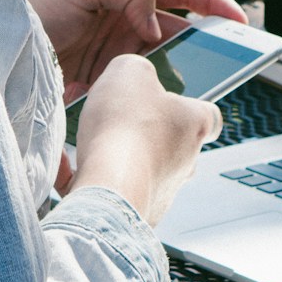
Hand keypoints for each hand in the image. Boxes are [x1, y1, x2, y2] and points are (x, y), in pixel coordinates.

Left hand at [26, 0, 247, 97]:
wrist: (4, 53)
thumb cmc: (37, 10)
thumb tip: (157, 24)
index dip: (213, 2)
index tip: (238, 19)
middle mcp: (127, 17)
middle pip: (181, 29)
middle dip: (208, 42)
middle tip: (233, 60)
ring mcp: (119, 50)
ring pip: (167, 59)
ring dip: (187, 71)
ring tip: (207, 85)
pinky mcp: (108, 79)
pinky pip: (146, 84)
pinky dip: (161, 92)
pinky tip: (170, 103)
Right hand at [66, 53, 222, 225]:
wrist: (109, 187)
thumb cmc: (125, 128)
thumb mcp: (128, 71)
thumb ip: (135, 68)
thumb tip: (134, 74)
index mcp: (194, 124)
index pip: (208, 115)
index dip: (188, 106)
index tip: (168, 102)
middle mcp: (187, 162)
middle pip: (174, 143)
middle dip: (147, 133)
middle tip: (116, 122)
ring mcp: (165, 191)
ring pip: (146, 170)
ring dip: (122, 159)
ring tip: (92, 146)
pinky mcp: (139, 214)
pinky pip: (118, 194)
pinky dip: (98, 182)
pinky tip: (72, 168)